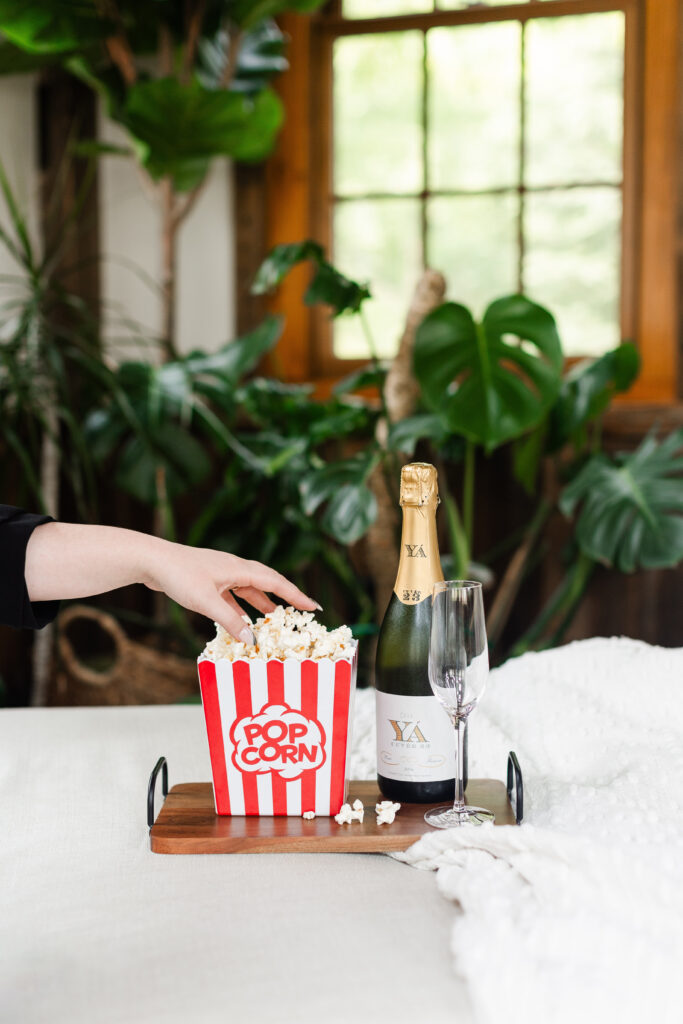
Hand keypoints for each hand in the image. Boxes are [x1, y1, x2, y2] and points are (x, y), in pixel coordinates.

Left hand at [141, 541, 319, 642]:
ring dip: (261, 603)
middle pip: (266, 582)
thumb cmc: (178, 575)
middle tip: (300, 611)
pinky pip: (231, 594)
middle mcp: (233, 568)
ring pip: (247, 589)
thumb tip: (252, 639)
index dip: (296, 595)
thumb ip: (230, 621)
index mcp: (238, 569)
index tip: (313, 606)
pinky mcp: (207, 580)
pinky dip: (239, 607)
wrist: (151, 560)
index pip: (275, 582)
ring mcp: (220, 573)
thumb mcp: (206, 602)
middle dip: (284, 597)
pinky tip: (240, 620)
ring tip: (273, 618)